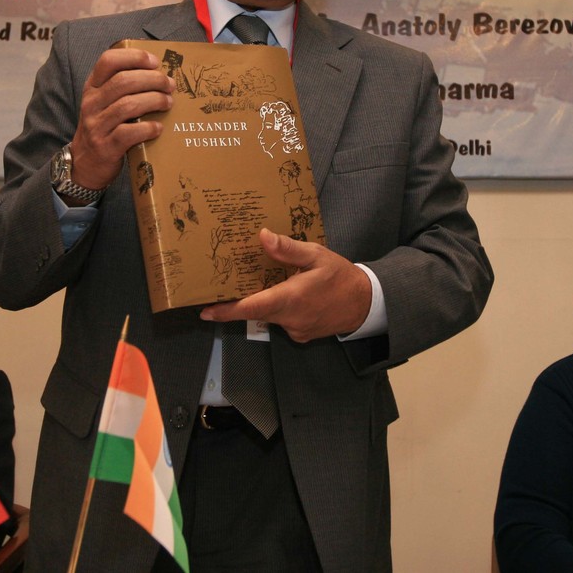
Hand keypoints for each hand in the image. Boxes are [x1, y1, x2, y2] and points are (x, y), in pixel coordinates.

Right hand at [69, 48, 173, 188]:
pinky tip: (158, 128)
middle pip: (124, 81)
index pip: (108, 60)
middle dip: (153, 80)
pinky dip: (148, 128)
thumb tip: (160, 76)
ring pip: (128, 105)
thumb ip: (122, 88)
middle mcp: (92, 103)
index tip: (155, 62)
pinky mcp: (106, 146)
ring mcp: (97, 125)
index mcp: (93, 87)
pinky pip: (129, 133)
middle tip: (170, 85)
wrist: (85, 164)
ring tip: (168, 103)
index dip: (134, 57)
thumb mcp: (104, 103)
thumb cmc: (104, 128)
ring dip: (154, 101)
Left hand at [200, 228, 371, 342]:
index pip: (252, 307)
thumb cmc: (341, 276)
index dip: (226, 311)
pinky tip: (286, 294)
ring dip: (260, 303)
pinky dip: (277, 309)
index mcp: (291, 298)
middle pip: (254, 312)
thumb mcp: (317, 255)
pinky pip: (281, 321)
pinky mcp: (301, 335)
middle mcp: (289, 318)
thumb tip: (262, 237)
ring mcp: (295, 329)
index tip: (205, 311)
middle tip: (222, 287)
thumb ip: (288, 249)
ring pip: (268, 316)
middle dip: (237, 303)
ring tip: (258, 284)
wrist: (366, 304)